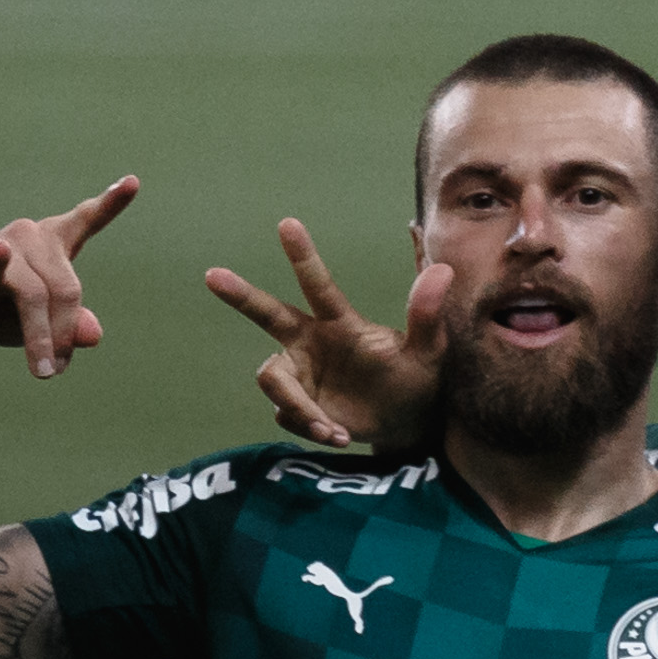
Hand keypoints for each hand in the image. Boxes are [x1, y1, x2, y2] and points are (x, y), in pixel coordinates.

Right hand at [0, 178, 138, 378]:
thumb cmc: (4, 317)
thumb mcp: (49, 326)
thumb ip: (75, 325)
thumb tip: (92, 334)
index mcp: (54, 244)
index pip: (86, 220)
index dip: (110, 202)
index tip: (132, 181)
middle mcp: (30, 238)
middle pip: (67, 289)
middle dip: (64, 333)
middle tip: (56, 370)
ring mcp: (2, 249)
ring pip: (36, 297)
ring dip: (42, 339)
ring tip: (45, 372)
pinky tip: (3, 250)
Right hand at [205, 221, 449, 449]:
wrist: (408, 426)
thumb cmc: (416, 379)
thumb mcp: (428, 352)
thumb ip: (427, 315)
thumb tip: (445, 269)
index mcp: (340, 323)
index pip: (318, 285)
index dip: (303, 256)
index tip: (288, 223)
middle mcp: (311, 342)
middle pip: (268, 314)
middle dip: (241, 296)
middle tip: (212, 275)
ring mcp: (301, 374)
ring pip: (273, 379)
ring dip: (297, 405)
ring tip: (330, 428)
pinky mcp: (297, 405)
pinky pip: (287, 413)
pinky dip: (310, 426)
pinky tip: (337, 435)